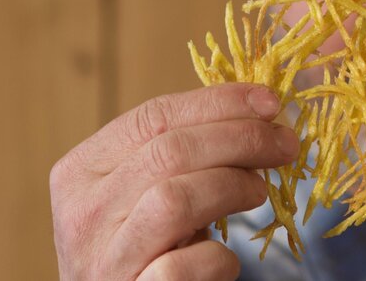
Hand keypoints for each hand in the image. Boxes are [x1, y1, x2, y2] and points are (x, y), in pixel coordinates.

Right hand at [50, 84, 298, 279]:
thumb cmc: (139, 243)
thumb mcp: (144, 189)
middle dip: (241, 138)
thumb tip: (260, 112)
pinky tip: (226, 258)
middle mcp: (82, 213)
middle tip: (284, 144)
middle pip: (170, 152)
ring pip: (174, 200)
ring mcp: (103, 260)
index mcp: (80, 171)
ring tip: (259, 190)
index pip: (153, 117)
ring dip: (232, 185)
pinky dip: (218, 258)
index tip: (270, 102)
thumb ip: (182, 152)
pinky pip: (182, 267)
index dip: (218, 103)